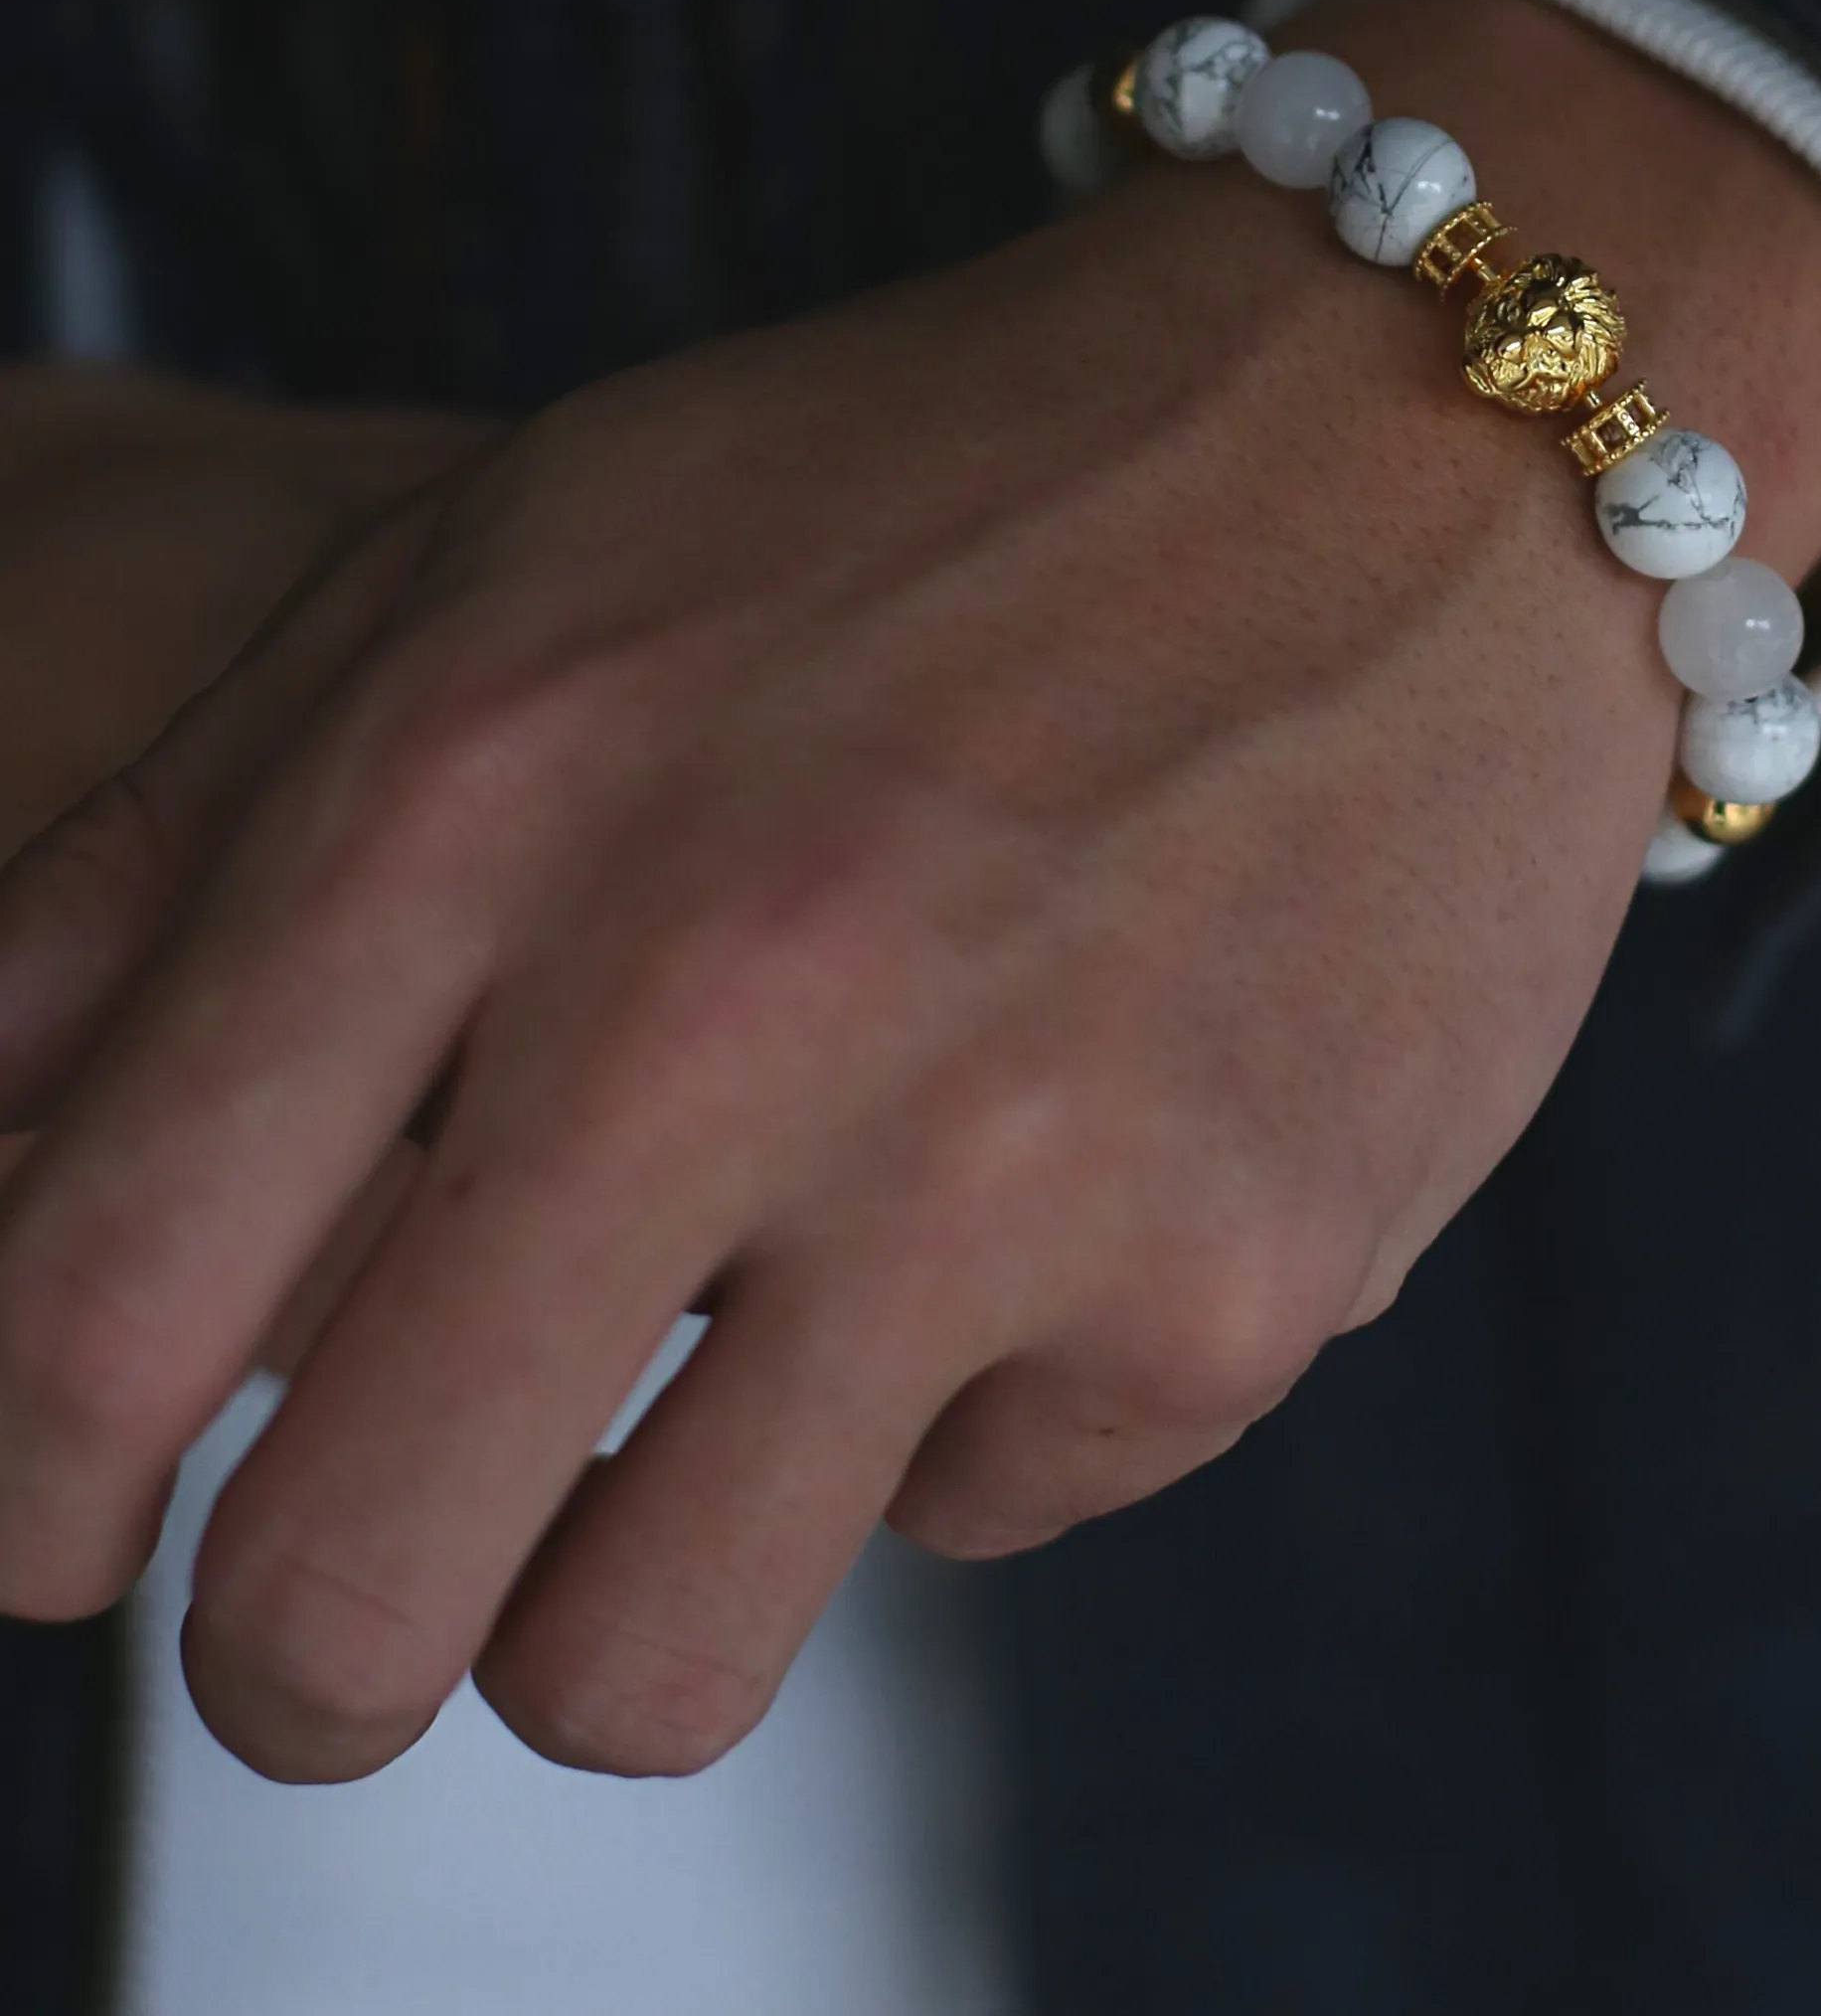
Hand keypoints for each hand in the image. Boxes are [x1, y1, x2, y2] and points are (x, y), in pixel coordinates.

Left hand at [0, 0, 1820, 1783]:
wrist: (1409, 421)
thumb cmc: (934, 490)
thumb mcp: (512, 557)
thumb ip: (185, 856)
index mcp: (478, 782)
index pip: (79, 1320)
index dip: (34, 1496)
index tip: (94, 1524)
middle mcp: (723, 989)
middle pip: (333, 1616)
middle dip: (311, 1656)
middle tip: (387, 1577)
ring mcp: (1003, 1156)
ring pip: (641, 1674)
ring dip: (639, 1582)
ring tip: (737, 1373)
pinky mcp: (1236, 1280)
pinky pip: (978, 1509)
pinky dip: (976, 1391)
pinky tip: (1056, 1174)